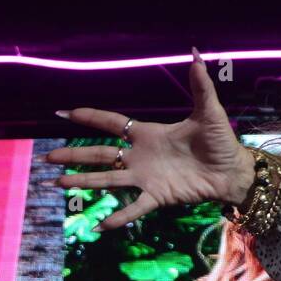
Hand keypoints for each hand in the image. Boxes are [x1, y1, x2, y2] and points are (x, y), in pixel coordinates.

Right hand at [44, 47, 255, 230]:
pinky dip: (118, 218)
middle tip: (47, 159)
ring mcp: (147, 178)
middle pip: (100, 154)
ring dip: (83, 182)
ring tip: (58, 185)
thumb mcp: (209, 111)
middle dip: (73, 156)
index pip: (113, 123)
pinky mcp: (158, 196)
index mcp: (149, 134)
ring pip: (108, 180)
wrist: (233, 171)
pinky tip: (99, 228)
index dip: (90, 117)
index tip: (64, 113)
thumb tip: (197, 53)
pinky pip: (134, 208)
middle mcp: (141, 156)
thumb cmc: (221, 141)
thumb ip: (200, 84)